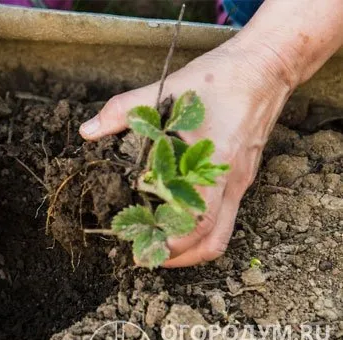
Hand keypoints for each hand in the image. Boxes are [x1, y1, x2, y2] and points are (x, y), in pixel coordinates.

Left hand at [79, 41, 293, 266]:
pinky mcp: (241, 177)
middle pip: (212, 242)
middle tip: (145, 254)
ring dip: (191, 248)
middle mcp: (231, 181)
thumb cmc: (219, 79)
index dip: (170, 242)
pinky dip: (201, 229)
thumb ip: (123, 111)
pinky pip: (226, 217)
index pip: (197, 221)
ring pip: (222, 234)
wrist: (266, 67)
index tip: (141, 248)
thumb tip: (88, 131)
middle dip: (178, 257)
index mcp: (214, 163)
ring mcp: (240, 182)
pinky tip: (176, 219)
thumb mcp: (166, 90)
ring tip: (160, 245)